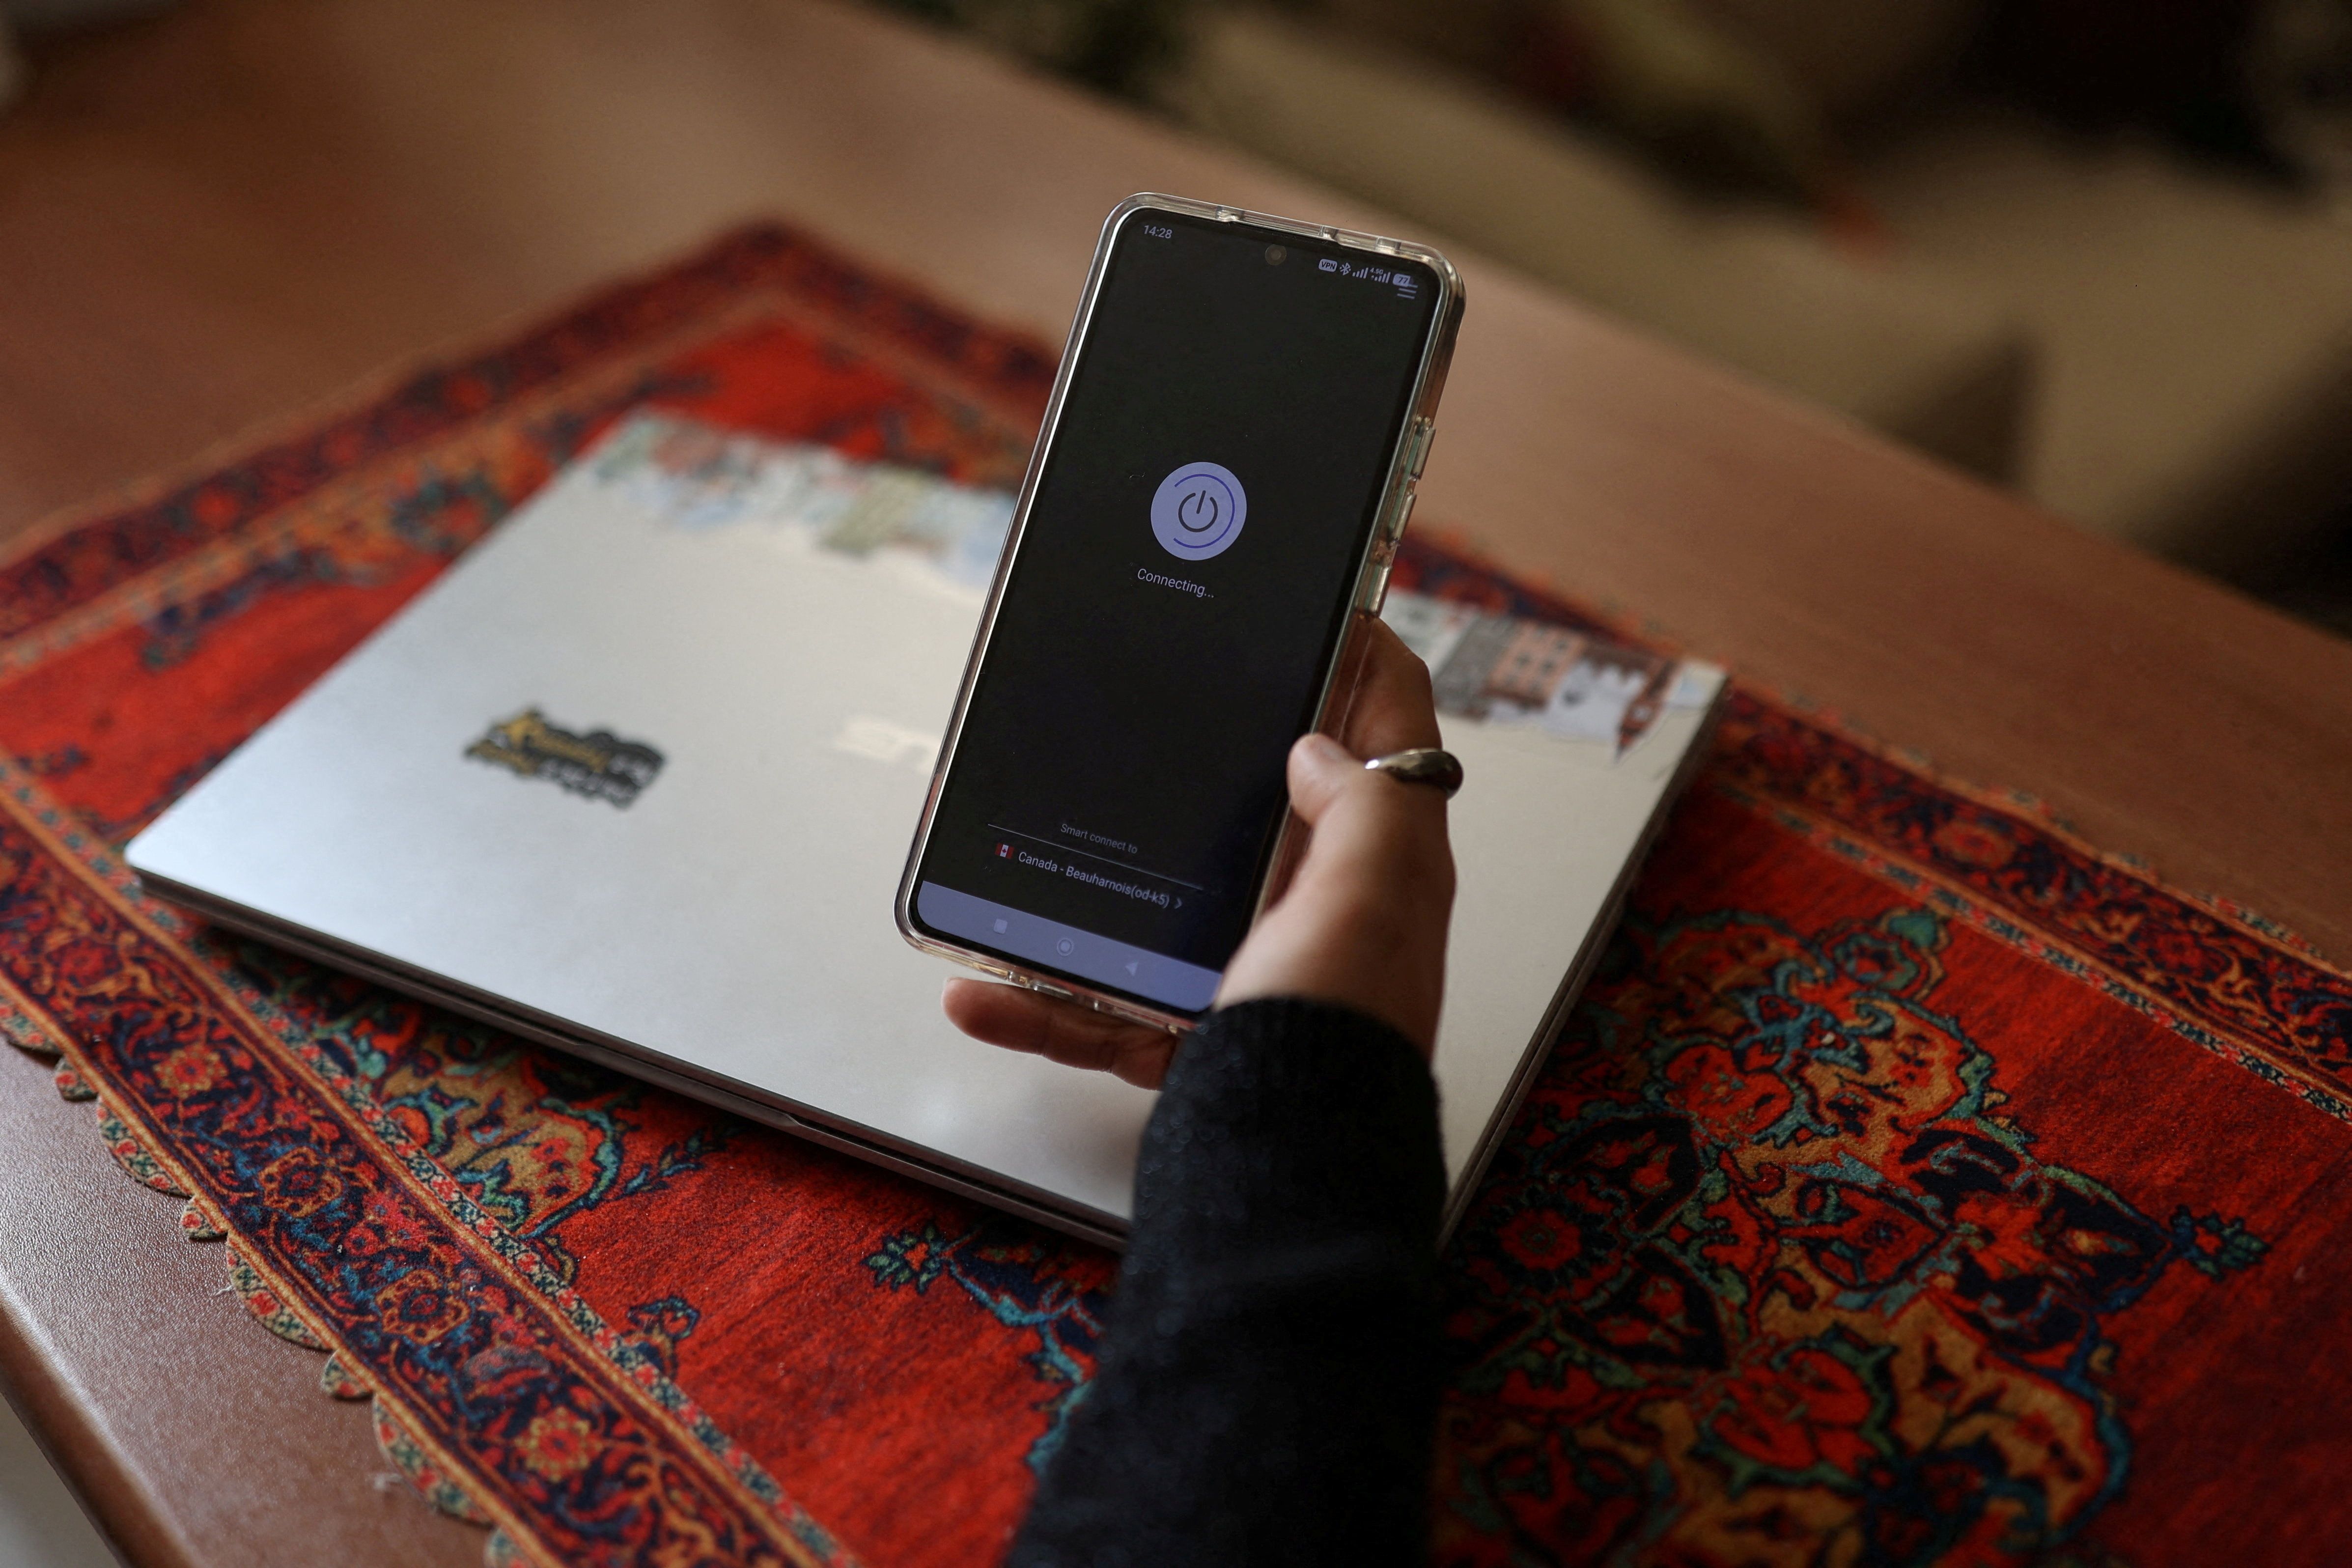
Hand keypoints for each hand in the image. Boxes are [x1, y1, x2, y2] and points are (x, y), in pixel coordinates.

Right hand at [941, 618, 1455, 1087]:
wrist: (1287, 1172)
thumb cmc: (1338, 1037)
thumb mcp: (1372, 894)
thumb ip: (1362, 803)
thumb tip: (1317, 743)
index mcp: (1378, 867)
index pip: (1388, 732)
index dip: (1360, 657)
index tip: (1312, 603)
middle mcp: (1318, 915)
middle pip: (1254, 809)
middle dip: (1189, 764)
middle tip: (1128, 713)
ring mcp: (1248, 978)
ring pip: (1148, 907)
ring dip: (1070, 885)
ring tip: (999, 858)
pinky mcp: (1189, 1042)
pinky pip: (1096, 1009)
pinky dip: (1033, 1002)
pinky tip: (979, 992)